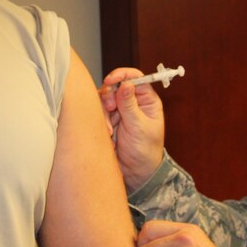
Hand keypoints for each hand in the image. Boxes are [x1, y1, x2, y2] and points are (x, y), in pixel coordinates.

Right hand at [99, 67, 165, 191]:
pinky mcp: (109, 120)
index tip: (111, 81)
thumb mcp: (139, 127)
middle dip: (110, 95)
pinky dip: (101, 120)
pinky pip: (99, 112)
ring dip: (105, 110)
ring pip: (105, 98)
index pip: (136, 77)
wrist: (136, 172)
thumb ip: (130, 105)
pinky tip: (109, 134)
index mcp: (147, 100)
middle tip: (110, 107)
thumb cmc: (145, 151)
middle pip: (116, 85)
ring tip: (111, 128)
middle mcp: (133, 102)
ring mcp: (120, 111)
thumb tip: (126, 84)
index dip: (123, 75)